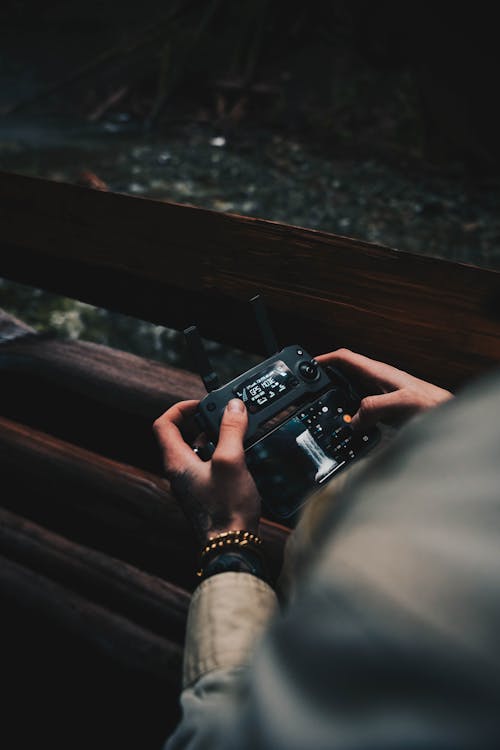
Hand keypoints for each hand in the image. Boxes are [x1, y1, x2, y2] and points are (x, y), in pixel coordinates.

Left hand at [153, 398, 260, 544]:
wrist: (231, 547)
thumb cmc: (226, 508)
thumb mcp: (230, 461)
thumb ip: (231, 430)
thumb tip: (233, 406)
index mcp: (176, 462)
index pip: (163, 425)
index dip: (180, 409)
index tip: (201, 405)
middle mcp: (178, 472)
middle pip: (181, 437)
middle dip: (202, 423)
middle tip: (223, 419)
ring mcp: (190, 485)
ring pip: (196, 452)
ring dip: (213, 440)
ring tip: (234, 437)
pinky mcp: (204, 494)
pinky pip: (206, 467)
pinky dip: (220, 457)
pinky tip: (239, 460)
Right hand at [316, 348, 452, 430]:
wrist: (450, 416)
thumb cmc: (434, 406)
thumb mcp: (401, 403)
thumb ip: (374, 407)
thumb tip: (354, 419)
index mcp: (379, 372)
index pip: (345, 358)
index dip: (324, 359)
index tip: (308, 365)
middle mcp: (378, 381)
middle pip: (345, 374)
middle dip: (326, 378)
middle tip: (309, 390)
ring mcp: (382, 394)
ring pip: (352, 392)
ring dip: (338, 398)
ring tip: (323, 409)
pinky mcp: (387, 409)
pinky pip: (362, 409)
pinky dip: (351, 415)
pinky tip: (349, 427)